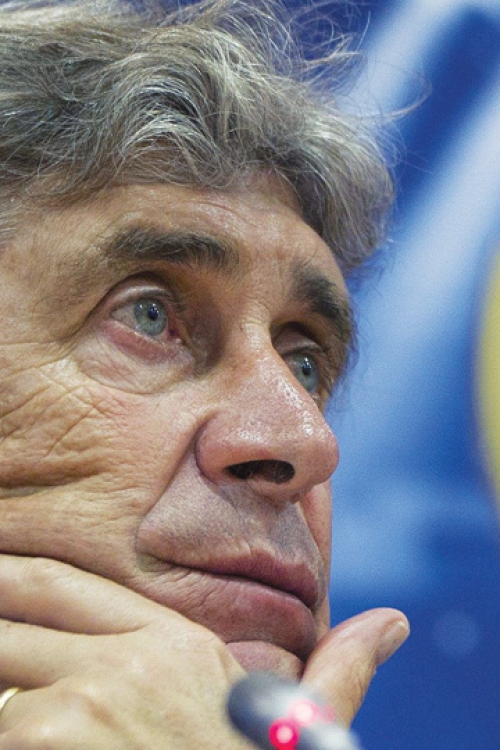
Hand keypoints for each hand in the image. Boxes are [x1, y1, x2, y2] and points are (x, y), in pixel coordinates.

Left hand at [0, 555, 408, 747]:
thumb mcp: (302, 732)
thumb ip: (339, 672)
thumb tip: (393, 623)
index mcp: (172, 645)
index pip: (60, 582)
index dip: (11, 572)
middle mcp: (120, 665)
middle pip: (10, 620)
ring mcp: (75, 710)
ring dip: (1, 692)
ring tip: (19, 705)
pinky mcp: (44, 747)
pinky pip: (1, 724)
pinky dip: (7, 728)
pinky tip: (26, 735)